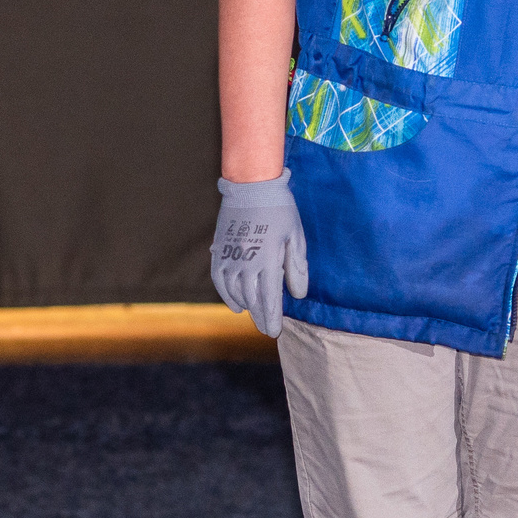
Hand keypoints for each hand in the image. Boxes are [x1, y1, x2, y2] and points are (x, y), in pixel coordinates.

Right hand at [210, 172, 308, 336]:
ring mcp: (230, 257)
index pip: (269, 299)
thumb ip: (297, 267)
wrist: (251, 185)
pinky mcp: (219, 250)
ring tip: (255, 316)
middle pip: (252, 299)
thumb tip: (298, 295)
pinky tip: (236, 304)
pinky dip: (226, 295)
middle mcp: (246, 263)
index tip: (274, 331)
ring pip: (235, 292)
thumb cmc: (280, 209)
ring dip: (246, 307)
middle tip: (267, 329)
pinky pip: (219, 280)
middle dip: (260, 317)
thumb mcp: (295, 237)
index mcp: (267, 260)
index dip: (272, 318)